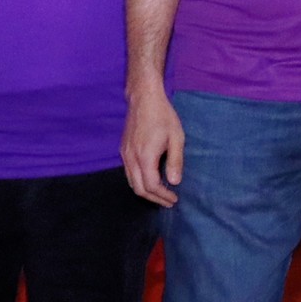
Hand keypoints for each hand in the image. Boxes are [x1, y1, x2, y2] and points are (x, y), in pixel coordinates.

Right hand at [123, 88, 184, 208]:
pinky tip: (150, 180)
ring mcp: (125, 154)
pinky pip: (129, 173)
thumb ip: (175, 161)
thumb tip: (174, 182)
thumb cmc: (163, 116)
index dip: (163, 196)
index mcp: (145, 156)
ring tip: (161, 194)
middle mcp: (131, 158)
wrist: (144, 99)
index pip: (151, 186)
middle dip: (154, 198)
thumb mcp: (176, 137)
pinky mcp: (123, 150)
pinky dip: (138, 182)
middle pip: (138, 188)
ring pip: (131, 182)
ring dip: (145, 192)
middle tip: (168, 202)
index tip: (174, 199)